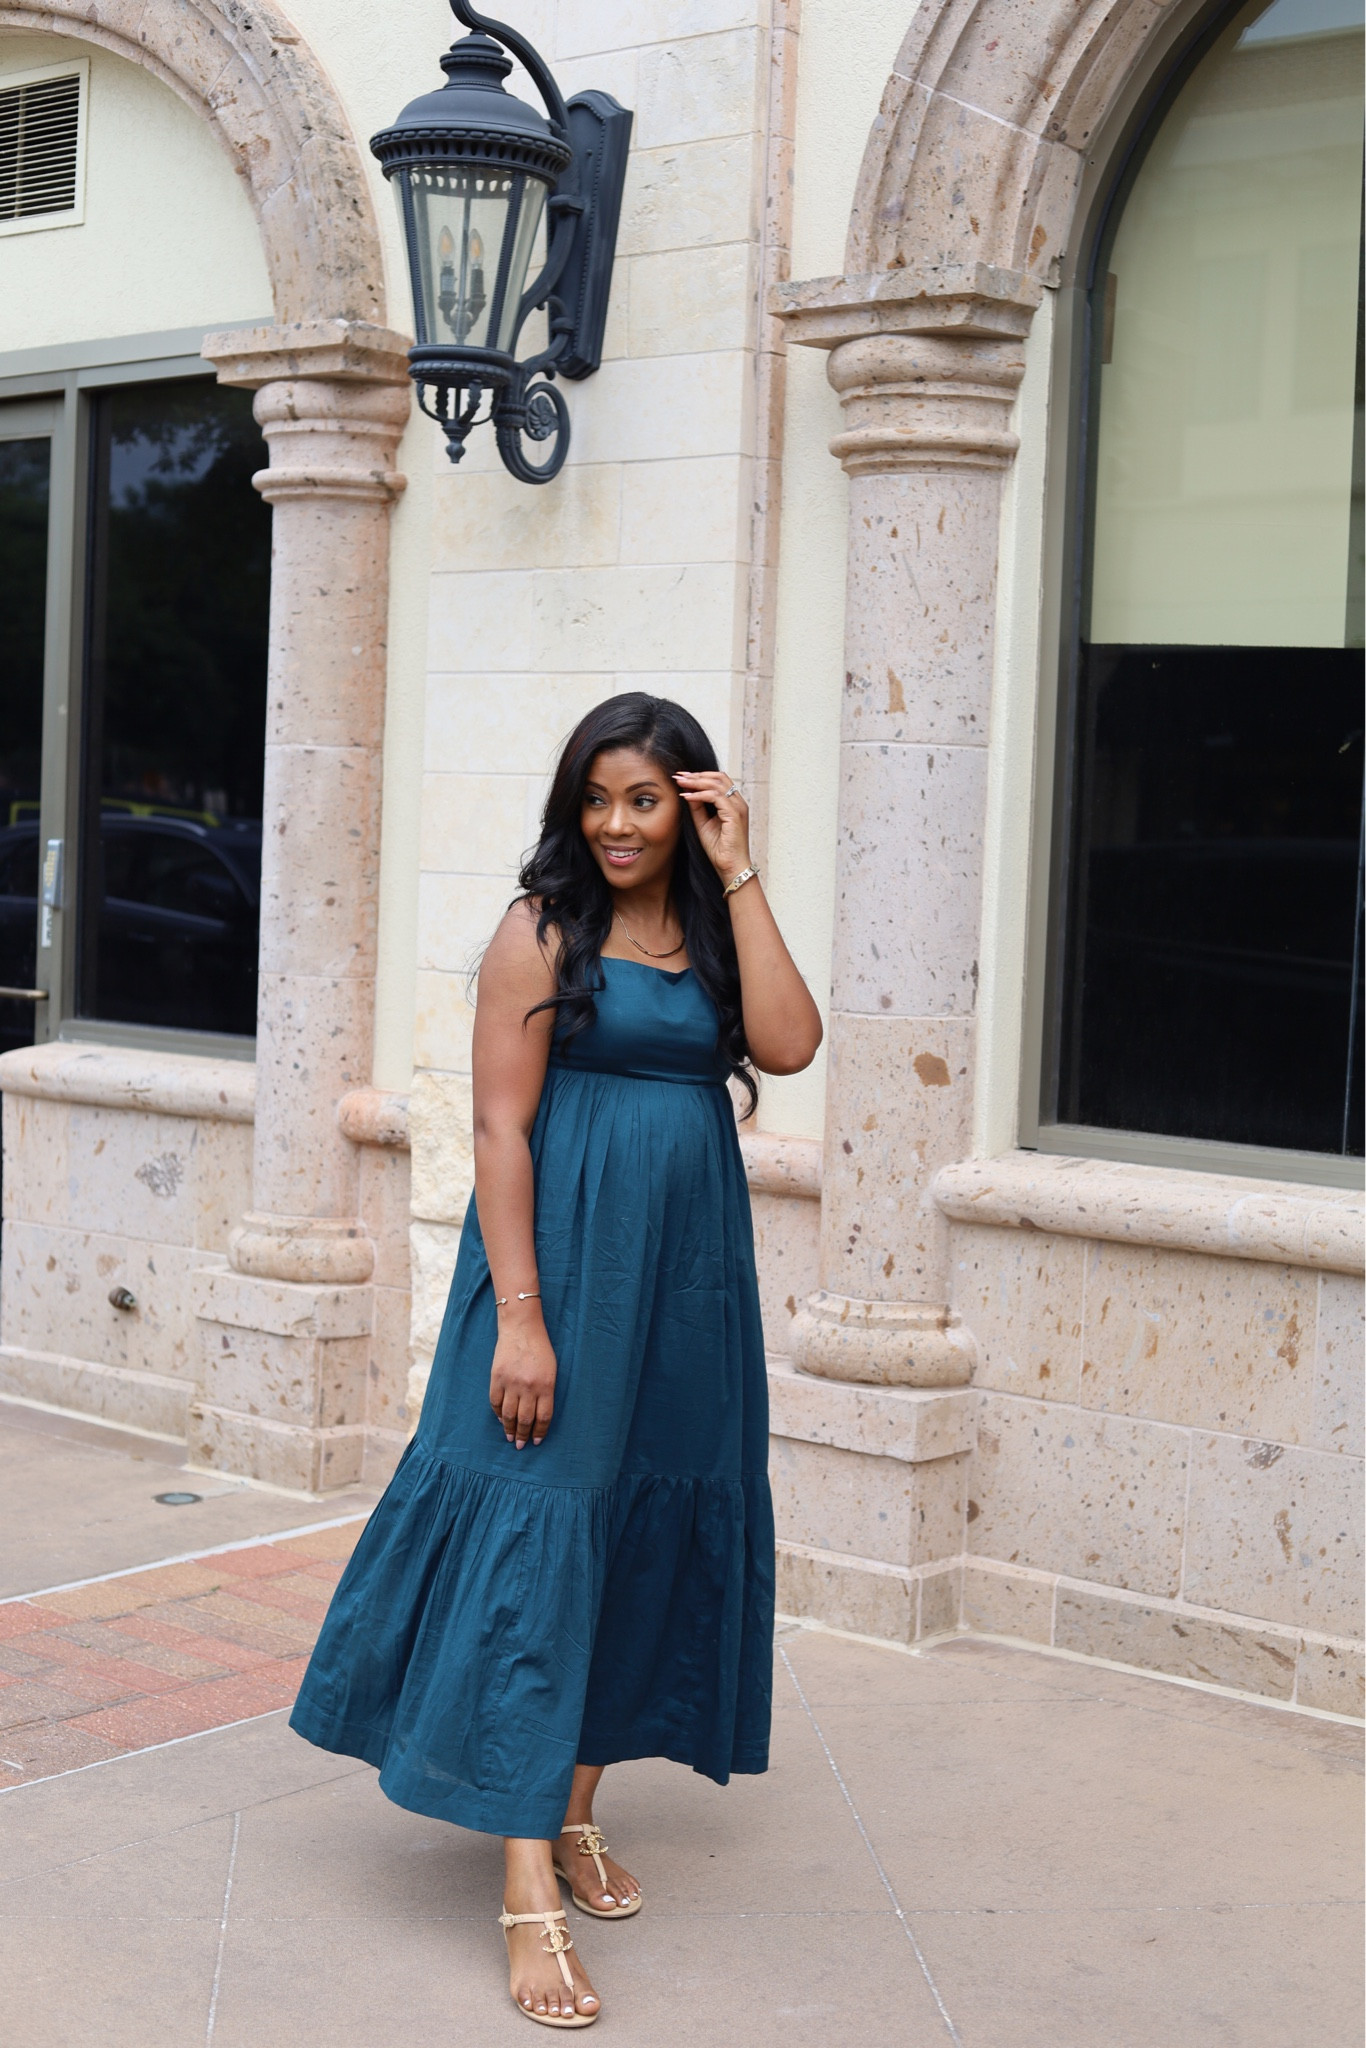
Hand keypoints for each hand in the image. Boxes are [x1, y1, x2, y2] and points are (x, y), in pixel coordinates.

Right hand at [489, 1310, 556, 1448]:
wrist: (521, 1328)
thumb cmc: (540, 1349)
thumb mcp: (551, 1370)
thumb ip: (545, 1392)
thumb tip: (536, 1415)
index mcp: (546, 1385)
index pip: (543, 1417)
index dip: (539, 1432)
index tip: (536, 1441)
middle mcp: (528, 1386)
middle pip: (525, 1419)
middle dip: (523, 1435)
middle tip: (521, 1445)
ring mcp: (511, 1382)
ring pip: (508, 1414)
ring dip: (509, 1429)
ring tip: (510, 1438)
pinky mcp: (496, 1377)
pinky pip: (495, 1402)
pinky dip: (497, 1414)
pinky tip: (501, 1420)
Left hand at [673, 771, 751, 885]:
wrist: (730, 867)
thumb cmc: (719, 849)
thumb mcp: (703, 824)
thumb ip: (697, 807)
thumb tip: (687, 792)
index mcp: (733, 804)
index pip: (719, 780)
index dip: (700, 776)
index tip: (681, 777)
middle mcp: (738, 803)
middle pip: (719, 777)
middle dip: (697, 775)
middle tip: (679, 776)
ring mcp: (738, 807)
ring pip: (717, 783)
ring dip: (696, 781)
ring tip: (680, 783)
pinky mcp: (734, 814)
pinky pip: (715, 797)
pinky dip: (699, 794)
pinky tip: (687, 796)